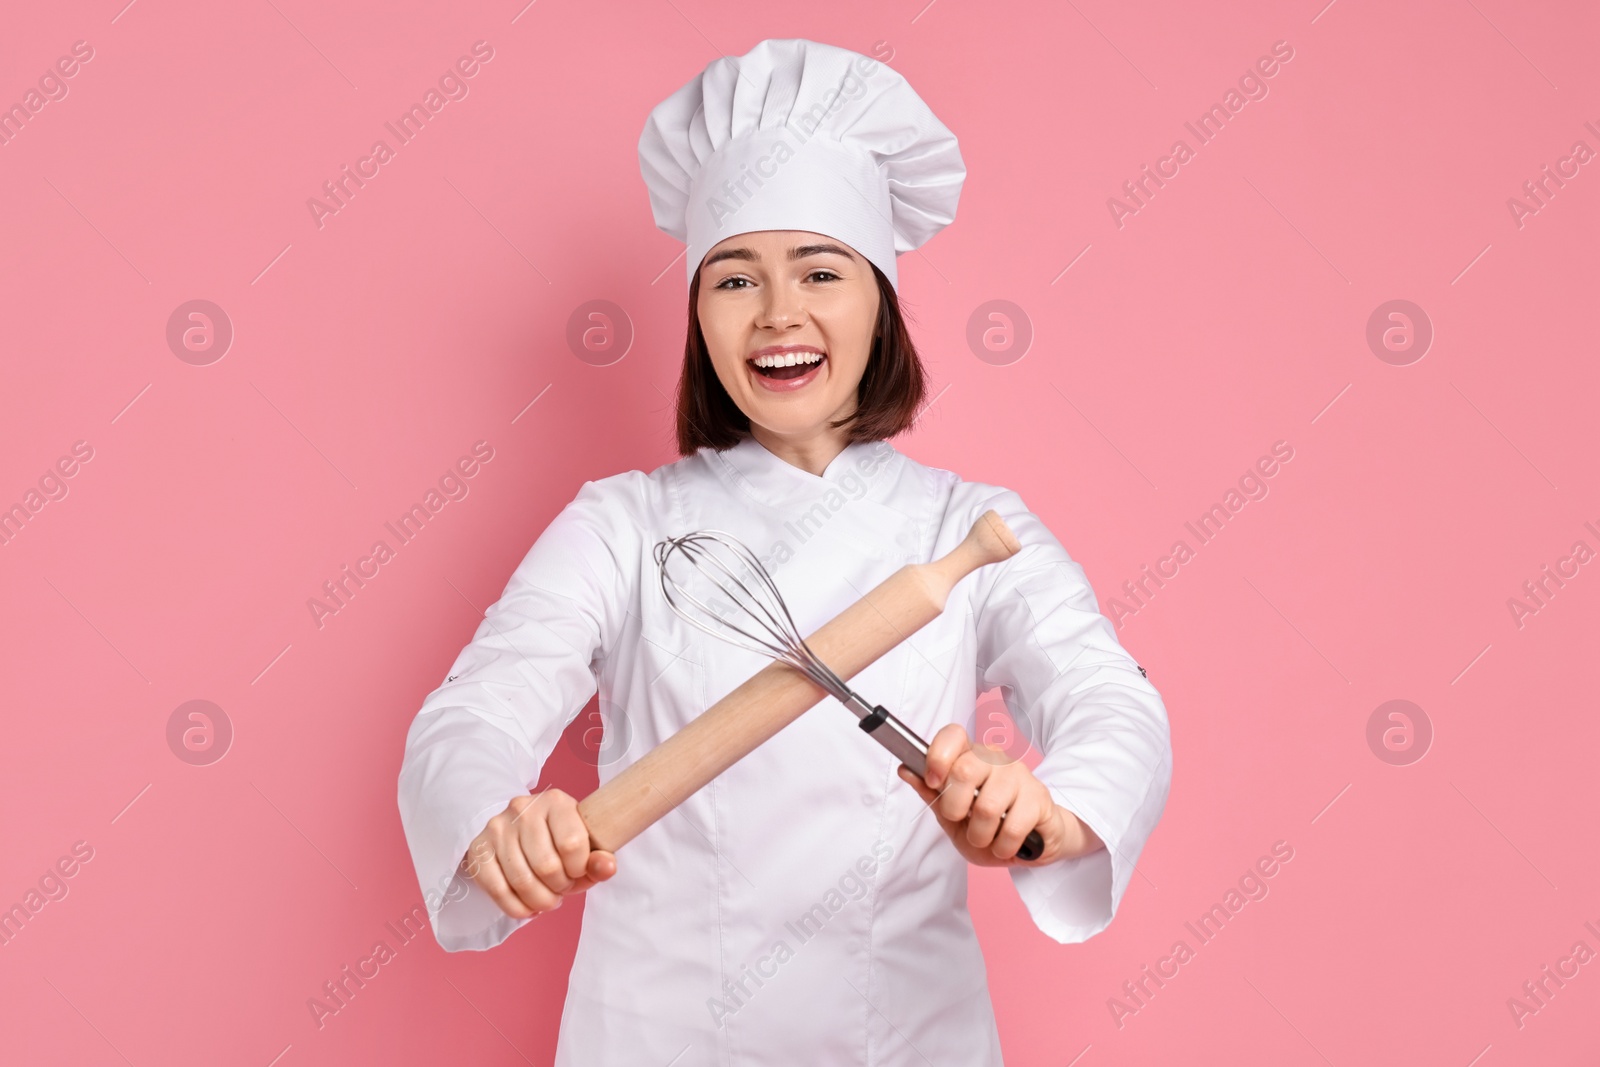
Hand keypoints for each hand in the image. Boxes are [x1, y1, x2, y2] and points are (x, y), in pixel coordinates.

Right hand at [462, 788, 616, 919]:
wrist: (519, 828)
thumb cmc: (559, 839)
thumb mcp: (585, 843)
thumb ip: (599, 858)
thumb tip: (607, 868)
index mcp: (555, 801)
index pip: (573, 844)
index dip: (579, 869)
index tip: (578, 872)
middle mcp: (523, 808)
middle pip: (546, 866)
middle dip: (560, 888)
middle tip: (562, 888)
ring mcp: (497, 827)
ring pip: (522, 881)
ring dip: (540, 901)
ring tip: (548, 899)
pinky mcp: (479, 848)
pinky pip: (498, 890)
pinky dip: (517, 908)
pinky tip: (528, 907)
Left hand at [896, 723, 1103, 866]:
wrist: (1034, 842)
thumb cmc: (991, 827)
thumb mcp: (953, 817)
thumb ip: (932, 794)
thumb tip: (905, 769)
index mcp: (971, 756)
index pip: (953, 735)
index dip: (938, 756)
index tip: (932, 781)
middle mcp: (995, 759)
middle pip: (963, 772)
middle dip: (955, 809)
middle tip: (963, 821)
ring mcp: (1019, 775)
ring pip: (986, 806)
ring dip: (980, 835)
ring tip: (987, 837)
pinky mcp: (1038, 797)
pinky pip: (1011, 827)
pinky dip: (1002, 846)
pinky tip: (1007, 844)